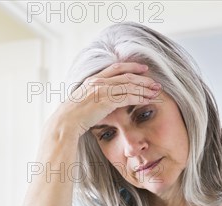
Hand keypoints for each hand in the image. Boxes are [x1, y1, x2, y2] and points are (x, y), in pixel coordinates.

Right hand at [47, 62, 161, 136]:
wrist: (65, 122)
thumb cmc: (73, 116)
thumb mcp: (83, 100)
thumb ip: (95, 96)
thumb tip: (104, 100)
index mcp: (93, 79)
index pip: (116, 68)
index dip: (132, 67)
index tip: (143, 69)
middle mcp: (99, 82)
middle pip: (127, 76)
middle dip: (143, 79)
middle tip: (155, 83)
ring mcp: (102, 90)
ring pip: (129, 86)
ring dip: (145, 88)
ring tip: (156, 91)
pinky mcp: (106, 101)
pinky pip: (128, 97)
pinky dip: (139, 98)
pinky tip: (147, 100)